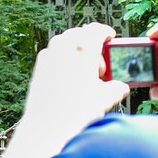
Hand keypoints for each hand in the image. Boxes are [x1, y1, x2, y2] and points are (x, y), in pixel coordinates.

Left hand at [21, 23, 128, 144]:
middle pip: (80, 34)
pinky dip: (63, 61)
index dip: (106, 33)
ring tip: (85, 75)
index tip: (110, 38)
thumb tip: (120, 87)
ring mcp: (48, 56)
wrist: (46, 128)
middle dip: (91, 45)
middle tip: (99, 67)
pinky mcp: (38, 68)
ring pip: (64, 43)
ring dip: (76, 52)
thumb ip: (116, 88)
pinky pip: (53, 56)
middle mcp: (63, 47)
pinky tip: (69, 81)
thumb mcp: (104, 98)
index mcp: (83, 48)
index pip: (97, 29)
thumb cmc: (76, 113)